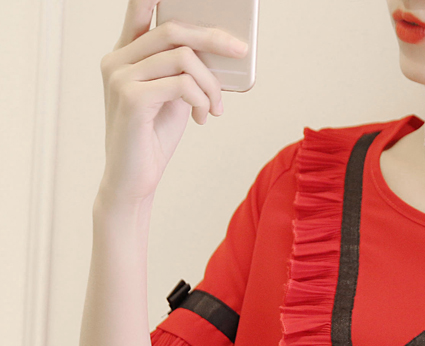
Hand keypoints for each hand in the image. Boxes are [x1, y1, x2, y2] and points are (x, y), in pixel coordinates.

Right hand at [98, 0, 248, 204]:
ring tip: (215, 108)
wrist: (134, 181)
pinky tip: (203, 118)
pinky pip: (183, 84)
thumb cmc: (153, 139)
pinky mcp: (132, 98)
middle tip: (241, 52)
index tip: (206, 2)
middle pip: (174, 29)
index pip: (141, 7)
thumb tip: (219, 50)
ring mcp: (120, 77)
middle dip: (214, 38)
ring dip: (211, 84)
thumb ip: (184, 71)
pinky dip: (202, 100)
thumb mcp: (172, 97)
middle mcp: (116, 60)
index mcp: (124, 54)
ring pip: (184, 57)